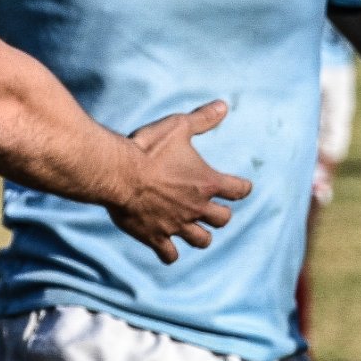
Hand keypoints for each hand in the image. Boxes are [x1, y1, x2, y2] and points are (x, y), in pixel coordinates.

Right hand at [109, 100, 252, 263]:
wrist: (118, 172)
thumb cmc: (149, 148)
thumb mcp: (178, 127)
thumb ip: (203, 119)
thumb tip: (223, 106)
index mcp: (207, 182)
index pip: (239, 190)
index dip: (242, 188)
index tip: (240, 186)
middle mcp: (196, 207)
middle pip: (222, 220)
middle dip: (221, 215)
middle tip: (213, 209)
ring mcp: (176, 224)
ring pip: (201, 241)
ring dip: (201, 236)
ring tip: (196, 232)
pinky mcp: (155, 236)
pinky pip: (169, 254)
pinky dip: (170, 253)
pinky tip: (167, 249)